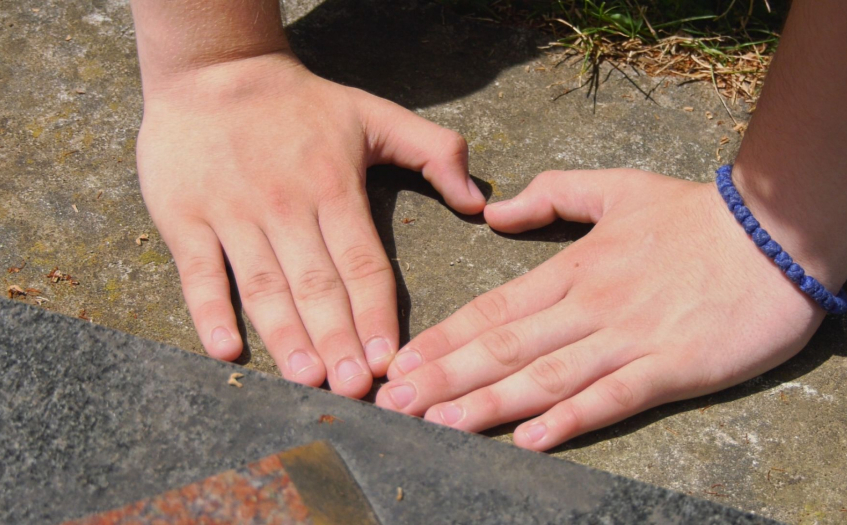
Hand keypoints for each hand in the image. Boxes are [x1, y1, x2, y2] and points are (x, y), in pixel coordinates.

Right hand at [136, 52, 484, 396]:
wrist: (213, 71)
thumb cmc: (300, 102)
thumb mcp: (376, 113)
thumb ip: (435, 151)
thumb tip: (478, 201)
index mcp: (333, 186)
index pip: (362, 263)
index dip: (377, 314)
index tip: (389, 360)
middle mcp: (285, 205)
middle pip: (317, 285)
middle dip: (338, 340)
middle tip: (355, 390)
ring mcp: (232, 213)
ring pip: (264, 286)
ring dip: (286, 336)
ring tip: (308, 380)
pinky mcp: (185, 218)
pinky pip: (199, 273)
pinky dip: (210, 312)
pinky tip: (227, 351)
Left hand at [375, 168, 825, 449]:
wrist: (777, 232)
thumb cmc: (695, 212)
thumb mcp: (617, 187)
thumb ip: (553, 193)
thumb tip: (495, 211)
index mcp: (576, 267)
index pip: (495, 307)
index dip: (444, 337)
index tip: (401, 362)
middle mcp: (592, 306)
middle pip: (506, 347)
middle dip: (445, 377)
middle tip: (393, 404)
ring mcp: (630, 338)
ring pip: (546, 376)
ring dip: (489, 403)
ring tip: (439, 425)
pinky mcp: (672, 367)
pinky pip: (612, 397)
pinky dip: (570, 419)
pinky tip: (530, 439)